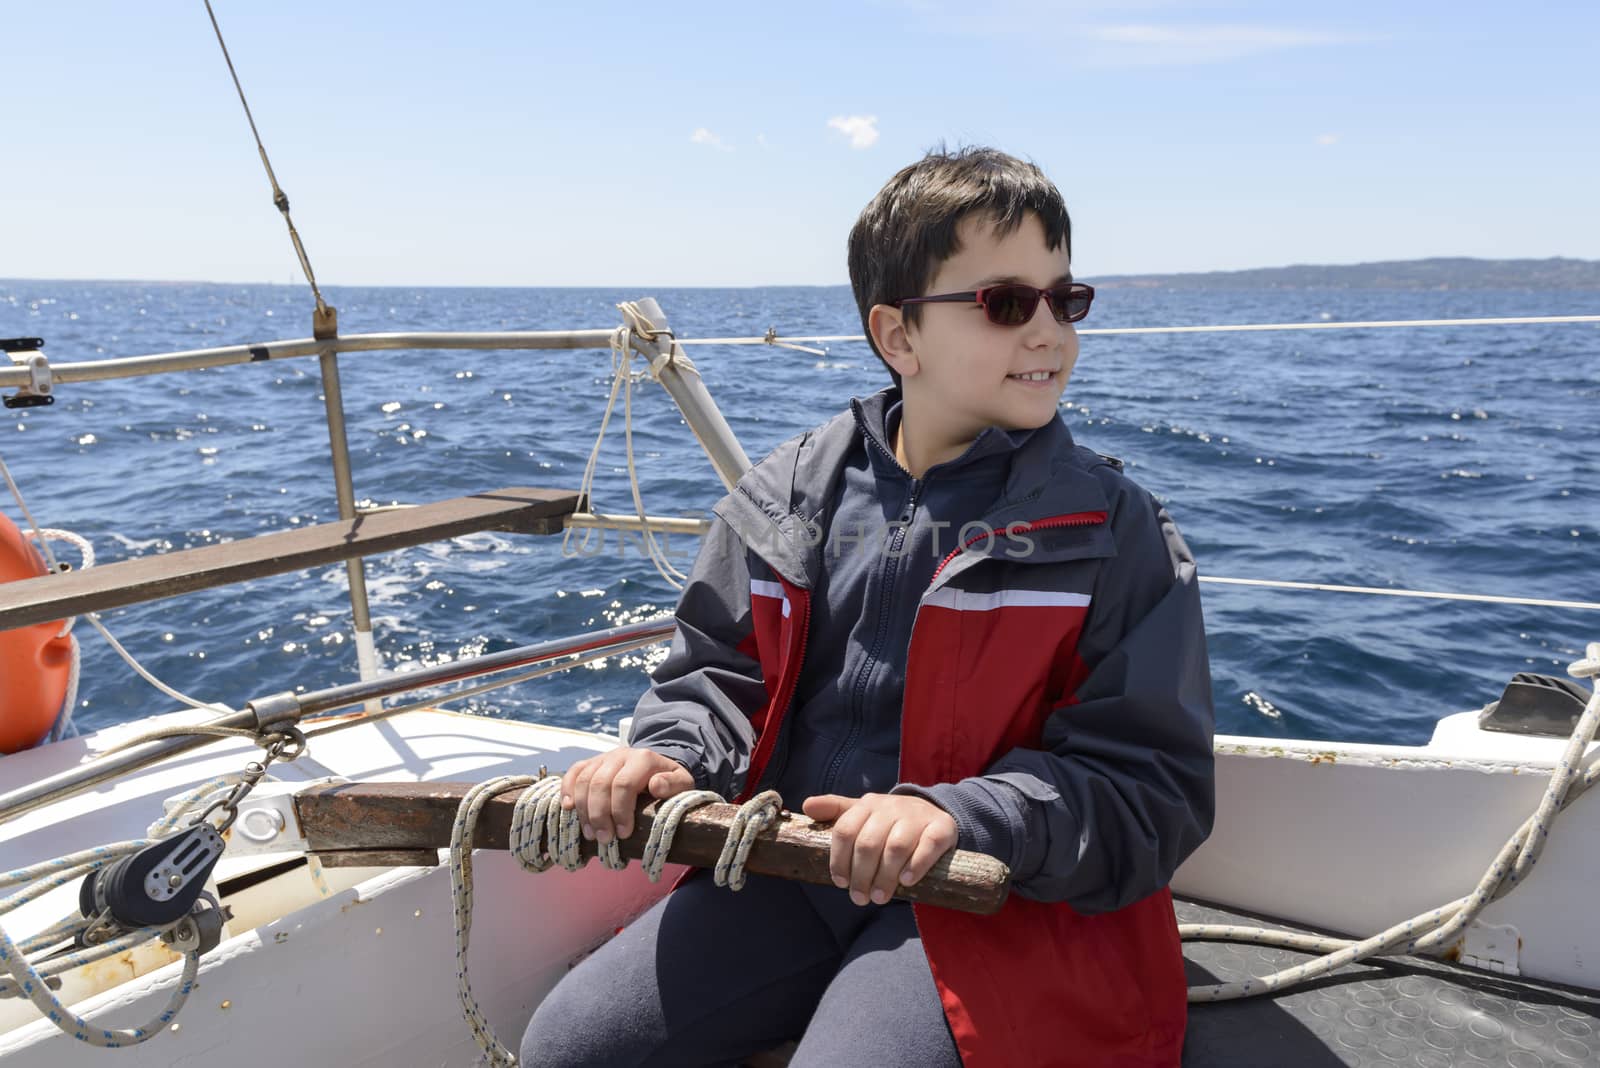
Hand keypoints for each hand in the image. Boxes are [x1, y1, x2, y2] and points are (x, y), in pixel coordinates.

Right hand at [560, 747, 695, 842]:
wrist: (656, 767)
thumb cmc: (668, 782)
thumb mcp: (682, 783)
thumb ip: (674, 785)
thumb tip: (656, 786)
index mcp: (643, 759)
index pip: (624, 783)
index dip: (620, 810)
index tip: (623, 833)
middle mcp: (620, 755)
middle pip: (600, 783)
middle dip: (599, 815)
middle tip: (604, 839)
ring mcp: (602, 758)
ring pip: (584, 780)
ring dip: (583, 810)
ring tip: (590, 833)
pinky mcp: (590, 764)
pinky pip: (573, 773)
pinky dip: (567, 790)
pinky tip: (568, 809)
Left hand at [801, 793, 957, 906]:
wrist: (933, 812)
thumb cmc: (889, 821)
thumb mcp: (862, 814)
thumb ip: (835, 812)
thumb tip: (807, 806)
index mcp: (867, 804)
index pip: (845, 830)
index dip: (839, 860)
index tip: (840, 883)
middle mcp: (892, 807)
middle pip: (868, 843)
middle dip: (861, 875)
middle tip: (860, 898)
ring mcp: (918, 817)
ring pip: (896, 847)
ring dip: (885, 876)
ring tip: (880, 897)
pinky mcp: (942, 828)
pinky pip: (928, 846)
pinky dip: (916, 865)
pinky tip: (907, 881)